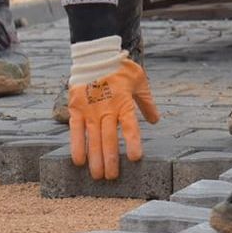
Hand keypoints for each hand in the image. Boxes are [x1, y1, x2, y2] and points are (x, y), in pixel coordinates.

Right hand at [68, 55, 159, 179]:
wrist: (95, 55)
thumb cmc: (120, 68)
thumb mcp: (139, 81)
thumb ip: (146, 102)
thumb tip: (156, 120)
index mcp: (123, 102)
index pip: (129, 126)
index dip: (132, 142)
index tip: (135, 158)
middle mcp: (106, 109)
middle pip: (109, 138)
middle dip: (110, 159)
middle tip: (111, 177)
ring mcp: (90, 110)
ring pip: (93, 138)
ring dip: (95, 158)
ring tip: (97, 176)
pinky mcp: (77, 109)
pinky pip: (76, 130)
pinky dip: (77, 146)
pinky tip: (79, 161)